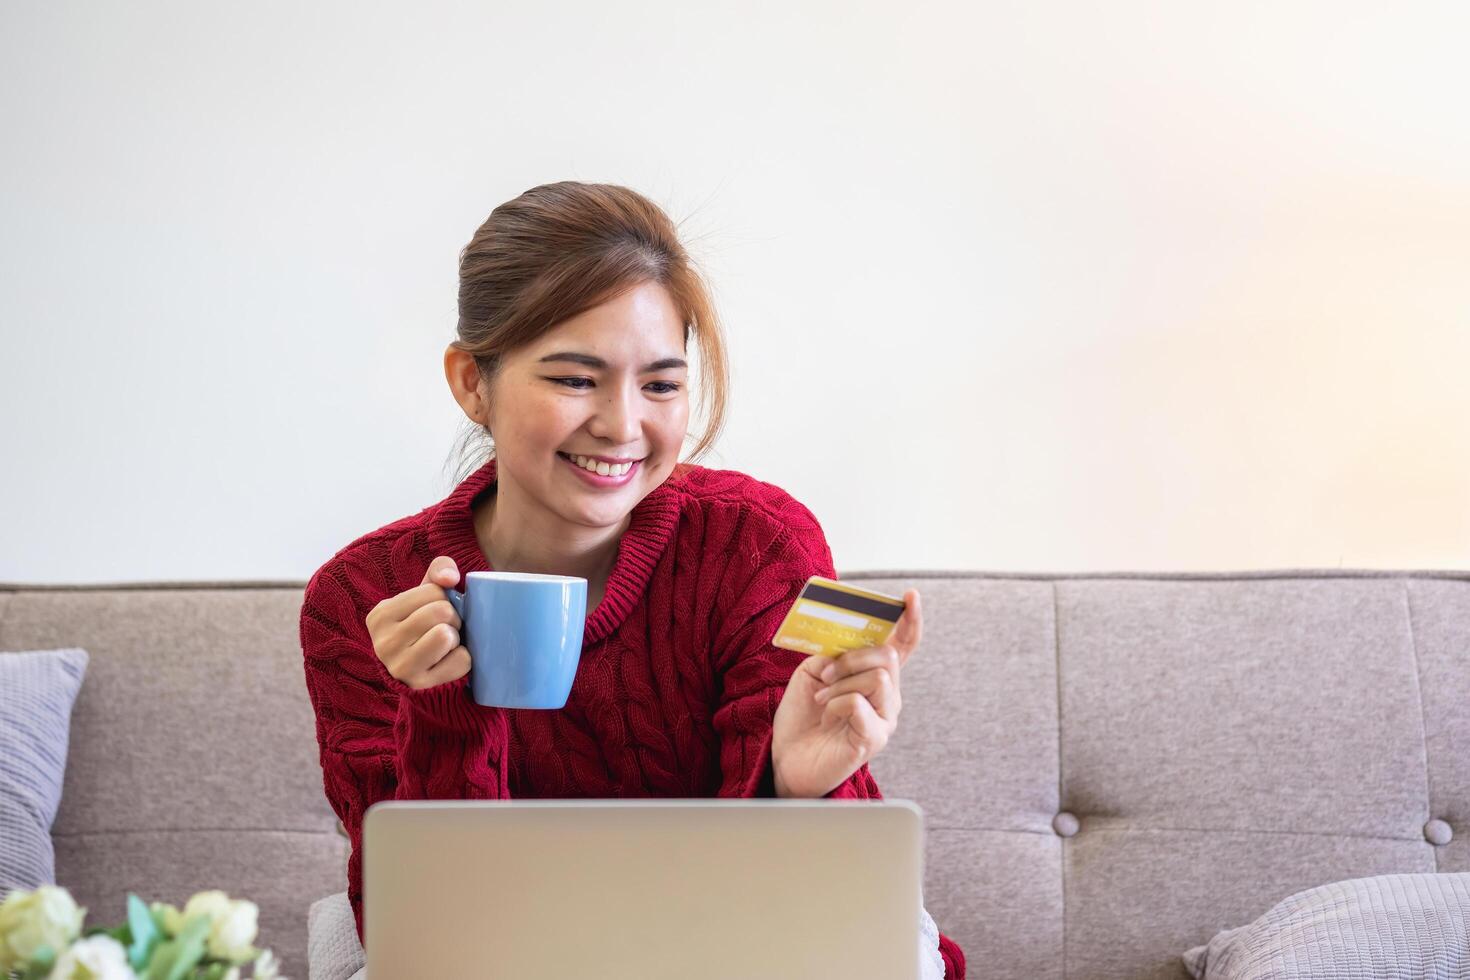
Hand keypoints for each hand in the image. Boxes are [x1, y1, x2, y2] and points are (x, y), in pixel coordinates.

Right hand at [364, 556, 470, 689]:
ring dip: (456, 639)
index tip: (433, 614)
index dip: (444, 600)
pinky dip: (462, 660)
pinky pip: (461, 661)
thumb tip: (450, 577)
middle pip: (441, 611)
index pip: (433, 590)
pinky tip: (447, 664)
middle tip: (444, 629)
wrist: (421, 675)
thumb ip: (438, 572)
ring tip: (445, 645)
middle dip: (453, 618)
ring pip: (447, 635)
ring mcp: (399, 667)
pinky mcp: (420, 686)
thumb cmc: (425, 627)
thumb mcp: (425, 596)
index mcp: (380, 615)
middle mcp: (383, 642)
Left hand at [770, 589, 922, 797]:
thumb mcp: (812, 672)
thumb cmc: (803, 717)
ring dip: (841, 682)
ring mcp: (884, 719)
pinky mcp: (874, 738)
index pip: (902, 645)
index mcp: (874, 677)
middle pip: (888, 657)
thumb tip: (845, 646)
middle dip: (852, 657)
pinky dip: (836, 704)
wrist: (787, 758)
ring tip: (822, 698)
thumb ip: (832, 653)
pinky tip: (828, 717)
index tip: (910, 597)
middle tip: (825, 674)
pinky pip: (859, 703)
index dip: (910, 620)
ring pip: (878, 677)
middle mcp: (887, 697)